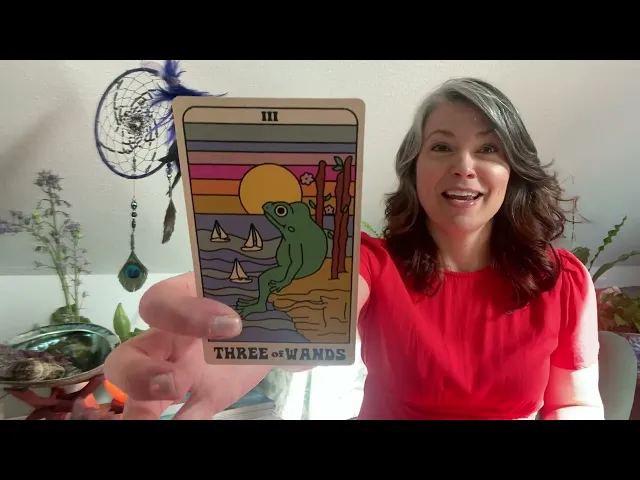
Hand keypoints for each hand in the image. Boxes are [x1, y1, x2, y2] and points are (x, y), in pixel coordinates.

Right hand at [104, 272, 271, 419]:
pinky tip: (186, 427)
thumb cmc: (254, 302)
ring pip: (135, 389)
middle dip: (142, 371)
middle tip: (177, 383)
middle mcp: (171, 336)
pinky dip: (178, 423)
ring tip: (151, 420)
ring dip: (141, 406)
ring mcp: (176, 370)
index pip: (163, 301)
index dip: (185, 313)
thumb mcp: (262, 300)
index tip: (229, 324)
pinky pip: (175, 415)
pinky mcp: (196, 398)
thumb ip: (278, 318)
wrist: (263, 327)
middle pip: (130, 352)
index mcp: (186, 300)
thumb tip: (303, 352)